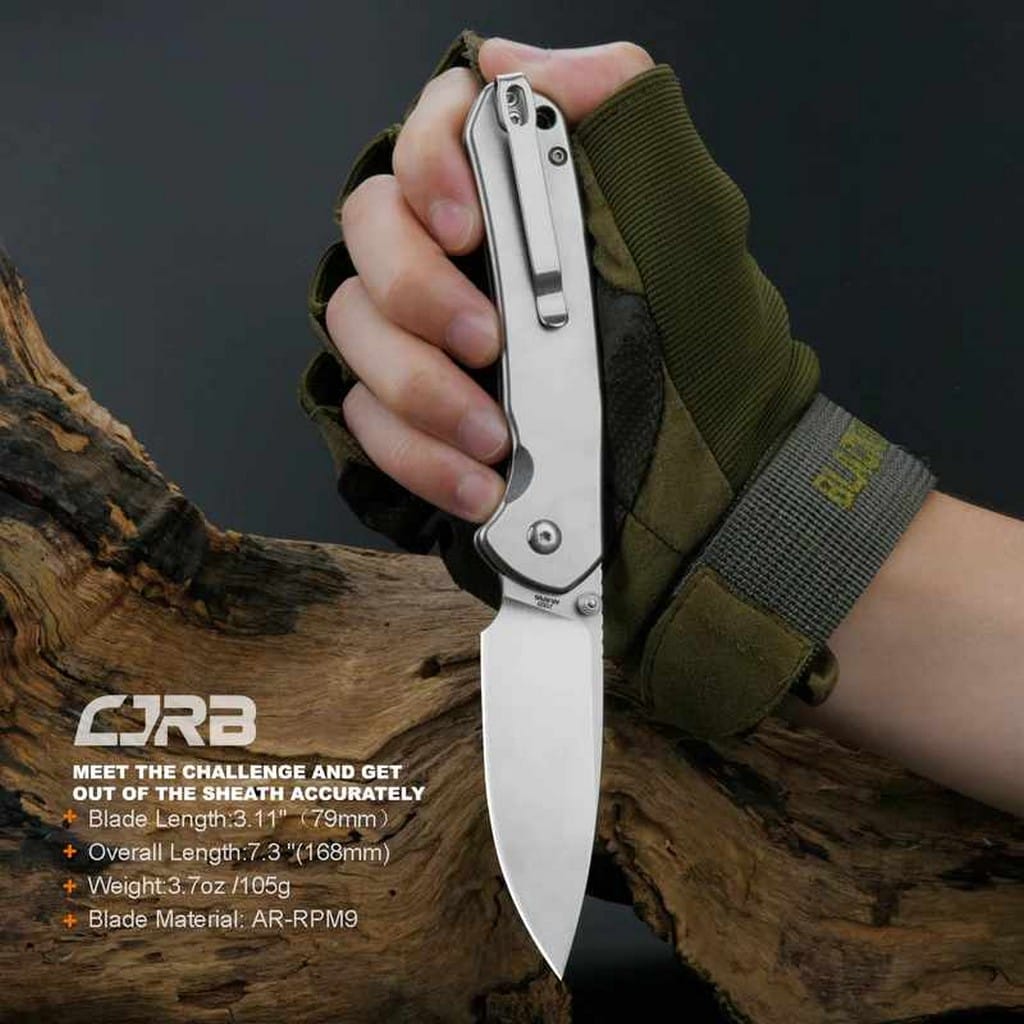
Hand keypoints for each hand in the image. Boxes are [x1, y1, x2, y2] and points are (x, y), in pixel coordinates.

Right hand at [323, 38, 653, 521]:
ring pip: (355, 328)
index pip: (431, 128)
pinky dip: (415, 454)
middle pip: (369, 228)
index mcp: (514, 187)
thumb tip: (513, 64)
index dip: (430, 164)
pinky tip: (478, 479)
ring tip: (495, 439)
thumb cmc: (698, 339)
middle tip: (491, 343)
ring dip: (419, 388)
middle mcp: (454, 250)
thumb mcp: (687, 216)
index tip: (468, 226)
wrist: (700, 459)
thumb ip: (621, 113)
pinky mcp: (410, 409)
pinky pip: (367, 418)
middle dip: (420, 291)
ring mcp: (424, 330)